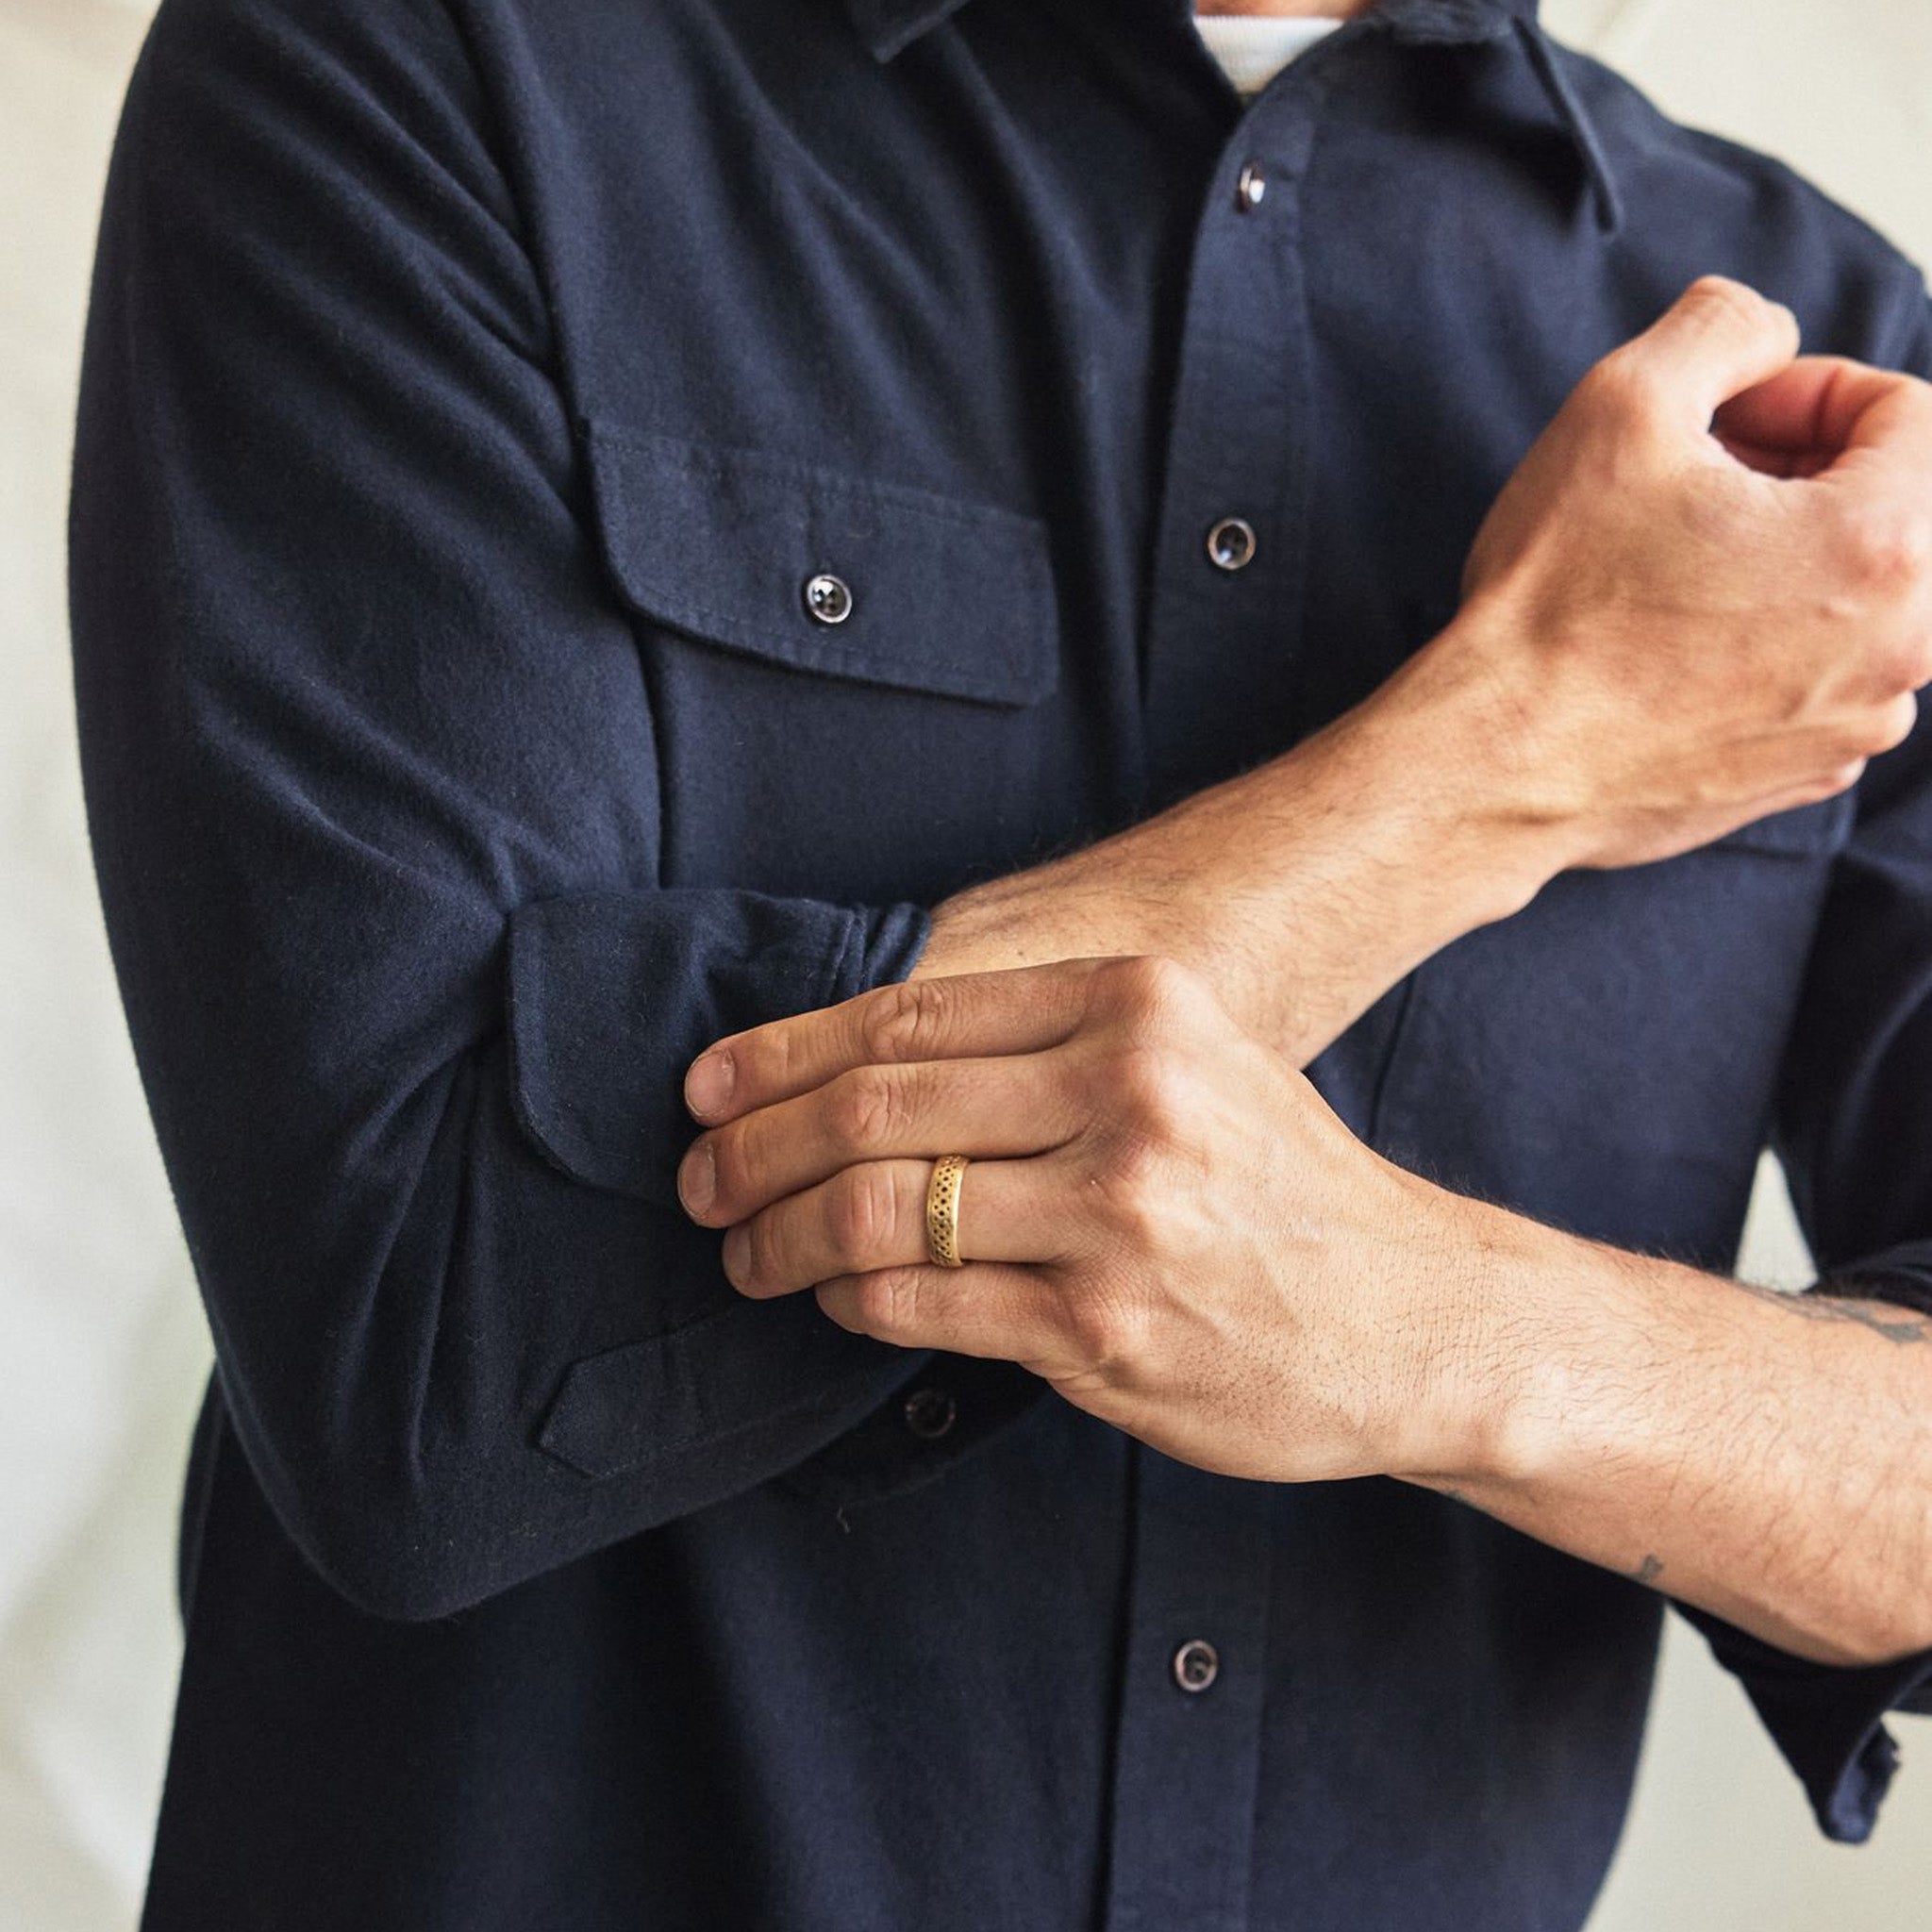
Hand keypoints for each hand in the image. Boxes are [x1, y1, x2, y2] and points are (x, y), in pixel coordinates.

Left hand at [676, 954, 1491, 1484]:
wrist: (1409, 1314)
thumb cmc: (1278, 1186)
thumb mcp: (1187, 1062)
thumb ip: (1042, 1047)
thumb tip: (851, 1066)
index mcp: (1136, 1003)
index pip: (907, 1014)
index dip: (782, 1051)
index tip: (709, 1085)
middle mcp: (1126, 1092)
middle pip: (875, 1104)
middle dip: (753, 1145)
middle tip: (698, 1178)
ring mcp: (1117, 1214)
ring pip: (880, 1208)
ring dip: (780, 1234)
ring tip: (744, 1250)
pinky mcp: (1102, 1329)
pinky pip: (920, 1303)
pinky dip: (849, 1299)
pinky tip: (832, 1296)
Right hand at [1428, 273, 1931, 866]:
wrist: (1494, 763)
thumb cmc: (1556, 600)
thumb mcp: (1622, 403)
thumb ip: (1722, 325)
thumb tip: (1763, 333)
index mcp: (1888, 546)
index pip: (1915, 412)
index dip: (1812, 390)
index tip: (1726, 418)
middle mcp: (1904, 648)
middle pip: (1900, 509)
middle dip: (1808, 474)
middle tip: (1698, 482)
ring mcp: (1857, 723)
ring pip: (1863, 599)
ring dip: (1790, 560)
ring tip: (1680, 565)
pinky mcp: (1804, 776)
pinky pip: (1823, 678)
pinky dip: (1770, 644)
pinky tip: (1676, 643)